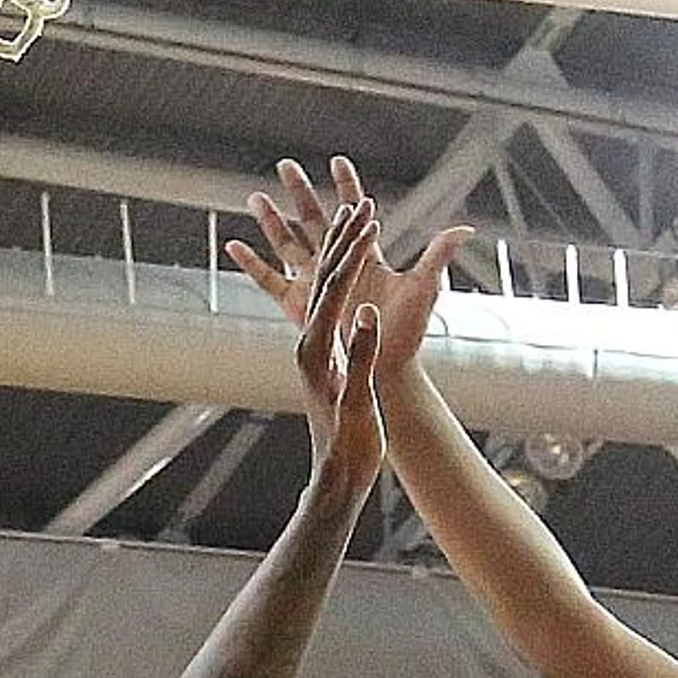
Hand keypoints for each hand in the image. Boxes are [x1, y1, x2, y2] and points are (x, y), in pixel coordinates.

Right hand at [230, 153, 471, 388]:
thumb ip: (438, 256)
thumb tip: (464, 228)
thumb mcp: (423, 289)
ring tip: (255, 196)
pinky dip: (252, 263)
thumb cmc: (406, 333)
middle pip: (314, 220)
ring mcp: (316, 285)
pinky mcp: (299, 307)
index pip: (353, 213)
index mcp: (365, 257)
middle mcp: (338, 266)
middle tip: (286, 164)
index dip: (346, 187)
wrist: (385, 370)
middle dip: (301, 192)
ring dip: (272, 221)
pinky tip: (233, 246)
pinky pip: (270, 281)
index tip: (337, 161)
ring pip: (288, 244)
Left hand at [290, 190, 385, 507]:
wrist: (338, 475)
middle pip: (321, 278)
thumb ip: (361, 356)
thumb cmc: (350, 445)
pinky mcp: (322, 356)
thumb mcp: (358, 402)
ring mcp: (313, 348)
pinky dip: (339, 279)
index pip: (331, 289)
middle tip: (360, 202)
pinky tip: (346, 264)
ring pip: (322, 287)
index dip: (350, 253)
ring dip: (337, 251)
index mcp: (315, 350)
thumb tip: (368, 315)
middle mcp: (308, 343)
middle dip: (341, 239)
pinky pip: (326, 306)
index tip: (368, 220)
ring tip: (351, 218)